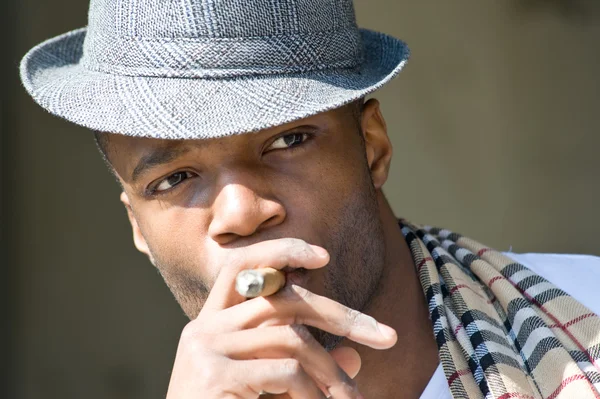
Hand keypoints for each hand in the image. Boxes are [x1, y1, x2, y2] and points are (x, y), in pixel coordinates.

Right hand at [166, 238, 396, 397]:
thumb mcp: (271, 389)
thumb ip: (306, 368)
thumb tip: (353, 357)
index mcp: (211, 324)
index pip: (241, 267)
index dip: (280, 252)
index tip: (323, 256)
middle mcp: (203, 328)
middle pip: (281, 300)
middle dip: (339, 316)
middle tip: (385, 336)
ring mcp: (205, 349)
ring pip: (290, 337)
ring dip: (331, 371)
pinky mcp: (215, 375)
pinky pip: (285, 372)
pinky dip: (314, 393)